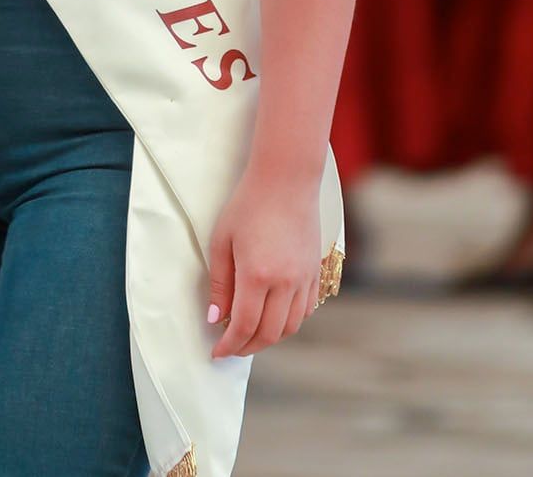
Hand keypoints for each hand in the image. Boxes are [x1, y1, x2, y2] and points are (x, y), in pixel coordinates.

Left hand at [206, 166, 322, 358]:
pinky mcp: (315, 271)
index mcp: (257, 275)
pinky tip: (274, 316)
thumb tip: (216, 318)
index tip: (217, 352)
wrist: (286, 179)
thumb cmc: (248, 205)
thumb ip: (220, 284)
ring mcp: (304, 278)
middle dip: (248, 347)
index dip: (229, 345)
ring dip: (270, 338)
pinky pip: (306, 310)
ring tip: (251, 334)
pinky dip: (289, 321)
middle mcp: (285, 282)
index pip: (244, 326)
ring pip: (290, 326)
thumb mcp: (222, 241)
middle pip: (269, 334)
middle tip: (232, 347)